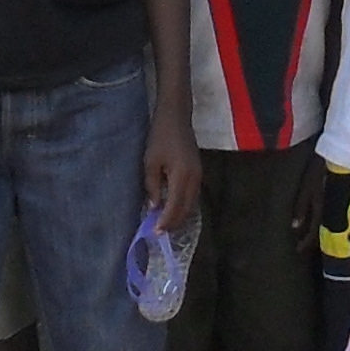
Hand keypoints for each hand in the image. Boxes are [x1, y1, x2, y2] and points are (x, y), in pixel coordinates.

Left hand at [145, 108, 200, 234]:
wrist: (176, 117)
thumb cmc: (160, 137)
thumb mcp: (151, 162)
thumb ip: (153, 186)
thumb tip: (155, 206)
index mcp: (182, 176)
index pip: (175, 206)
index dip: (166, 221)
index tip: (156, 233)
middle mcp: (194, 179)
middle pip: (187, 208)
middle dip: (174, 222)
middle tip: (160, 233)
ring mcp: (199, 175)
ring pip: (192, 203)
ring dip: (180, 215)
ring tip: (166, 224)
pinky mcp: (199, 172)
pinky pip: (193, 195)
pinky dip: (184, 206)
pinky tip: (174, 208)